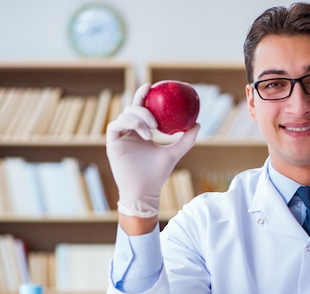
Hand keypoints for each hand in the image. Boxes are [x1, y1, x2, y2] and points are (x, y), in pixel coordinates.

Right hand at [106, 84, 199, 217]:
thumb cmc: (158, 174)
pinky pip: (116, 126)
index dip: (142, 95)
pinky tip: (145, 135)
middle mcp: (128, 133)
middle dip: (142, 108)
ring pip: (124, 116)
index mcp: (140, 132)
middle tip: (156, 121)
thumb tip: (197, 124)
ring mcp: (119, 138)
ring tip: (152, 131)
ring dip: (139, 119)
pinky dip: (131, 125)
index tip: (151, 86)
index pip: (139, 109)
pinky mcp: (112, 144)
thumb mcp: (175, 152)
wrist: (146, 191)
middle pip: (131, 109)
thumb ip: (186, 139)